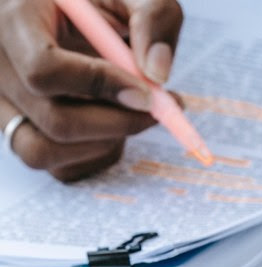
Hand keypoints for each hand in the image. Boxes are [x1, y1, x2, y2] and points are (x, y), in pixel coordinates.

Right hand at [0, 0, 182, 179]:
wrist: (74, 12)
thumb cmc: (99, 1)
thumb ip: (152, 16)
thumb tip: (157, 73)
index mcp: (15, 19)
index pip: (44, 69)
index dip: (100, 86)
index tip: (147, 93)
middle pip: (53, 120)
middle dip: (118, 123)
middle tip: (156, 110)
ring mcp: (2, 103)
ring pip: (44, 151)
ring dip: (104, 144)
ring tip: (133, 116)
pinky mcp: (17, 129)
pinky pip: (54, 166)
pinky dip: (95, 156)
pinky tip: (116, 126)